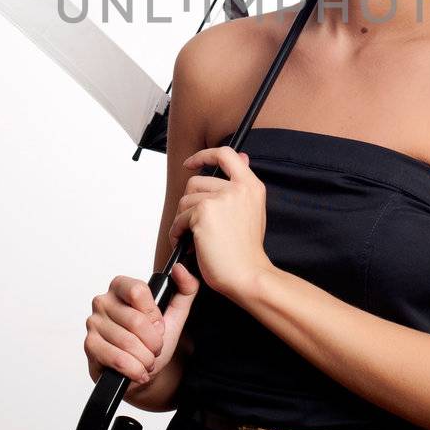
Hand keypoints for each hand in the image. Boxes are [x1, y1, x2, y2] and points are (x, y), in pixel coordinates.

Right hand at [83, 265, 198, 385]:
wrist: (139, 372)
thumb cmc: (151, 342)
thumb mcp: (174, 314)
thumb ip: (185, 289)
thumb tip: (180, 269)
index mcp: (121, 287)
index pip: (138, 291)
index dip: (154, 315)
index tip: (158, 327)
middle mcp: (103, 301)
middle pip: (136, 320)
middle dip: (153, 342)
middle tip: (155, 349)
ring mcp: (93, 324)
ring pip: (128, 343)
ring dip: (145, 358)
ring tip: (147, 360)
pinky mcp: (90, 346)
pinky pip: (118, 359)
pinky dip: (134, 369)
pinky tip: (138, 371)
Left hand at [168, 146, 273, 301]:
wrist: (247, 275)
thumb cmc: (246, 251)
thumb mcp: (251, 211)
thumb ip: (241, 185)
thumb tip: (242, 156)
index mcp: (251, 186)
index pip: (226, 154)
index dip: (205, 155)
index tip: (192, 163)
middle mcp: (237, 188)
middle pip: (196, 182)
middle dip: (190, 204)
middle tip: (195, 224)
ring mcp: (221, 199)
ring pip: (185, 200)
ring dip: (183, 220)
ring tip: (193, 237)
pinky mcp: (204, 213)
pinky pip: (180, 218)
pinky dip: (178, 232)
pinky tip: (187, 244)